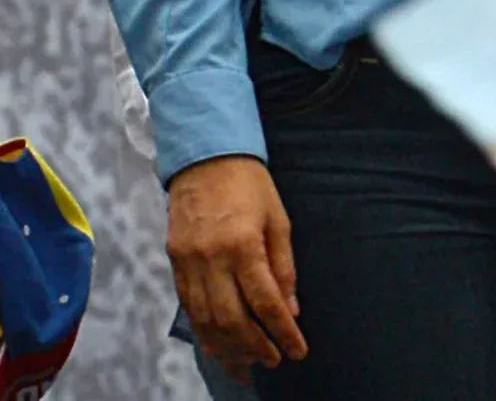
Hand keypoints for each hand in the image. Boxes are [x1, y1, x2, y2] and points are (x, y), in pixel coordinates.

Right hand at [167, 155, 307, 379]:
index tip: (298, 351)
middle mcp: (212, 258)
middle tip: (273, 361)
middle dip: (255, 348)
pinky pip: (188, 307)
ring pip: (206, 321)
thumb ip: (283, 266)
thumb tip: (291, 309)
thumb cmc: (249, 183)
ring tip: (246, 365)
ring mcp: (189, 262)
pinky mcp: (174, 261)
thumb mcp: (278, 218)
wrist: (205, 155)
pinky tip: (218, 345)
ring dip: (227, 349)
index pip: (266, 302)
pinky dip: (204, 332)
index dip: (283, 333)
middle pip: (233, 320)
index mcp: (244, 244)